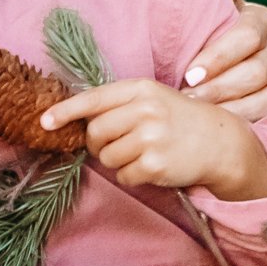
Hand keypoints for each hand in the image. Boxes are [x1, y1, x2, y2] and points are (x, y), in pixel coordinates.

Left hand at [41, 78, 266, 199]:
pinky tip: (151, 167)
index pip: (94, 99)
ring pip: (106, 157)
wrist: (221, 143)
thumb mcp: (152, 99)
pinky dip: (132, 176)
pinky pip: (123, 176)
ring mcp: (150, 137)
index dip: (65, 111)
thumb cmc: (179, 120)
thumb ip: (118, 104)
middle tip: (117, 144)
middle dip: (98, 143)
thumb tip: (75, 120)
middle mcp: (145, 110)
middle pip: (95, 132)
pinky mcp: (155, 164)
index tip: (45, 121)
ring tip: (142, 153)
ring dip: (118, 161)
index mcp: (140, 89)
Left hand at [182, 0, 266, 120]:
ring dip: (232, 108)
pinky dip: (246, 121)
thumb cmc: (201, 31)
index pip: (248, 35)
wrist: (207, 65)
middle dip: (219, 87)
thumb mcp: (204, 6)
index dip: (219, 56)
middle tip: (188, 100)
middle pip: (257, 70)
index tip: (190, 74)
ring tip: (201, 117)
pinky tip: (220, 127)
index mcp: (260, 19)